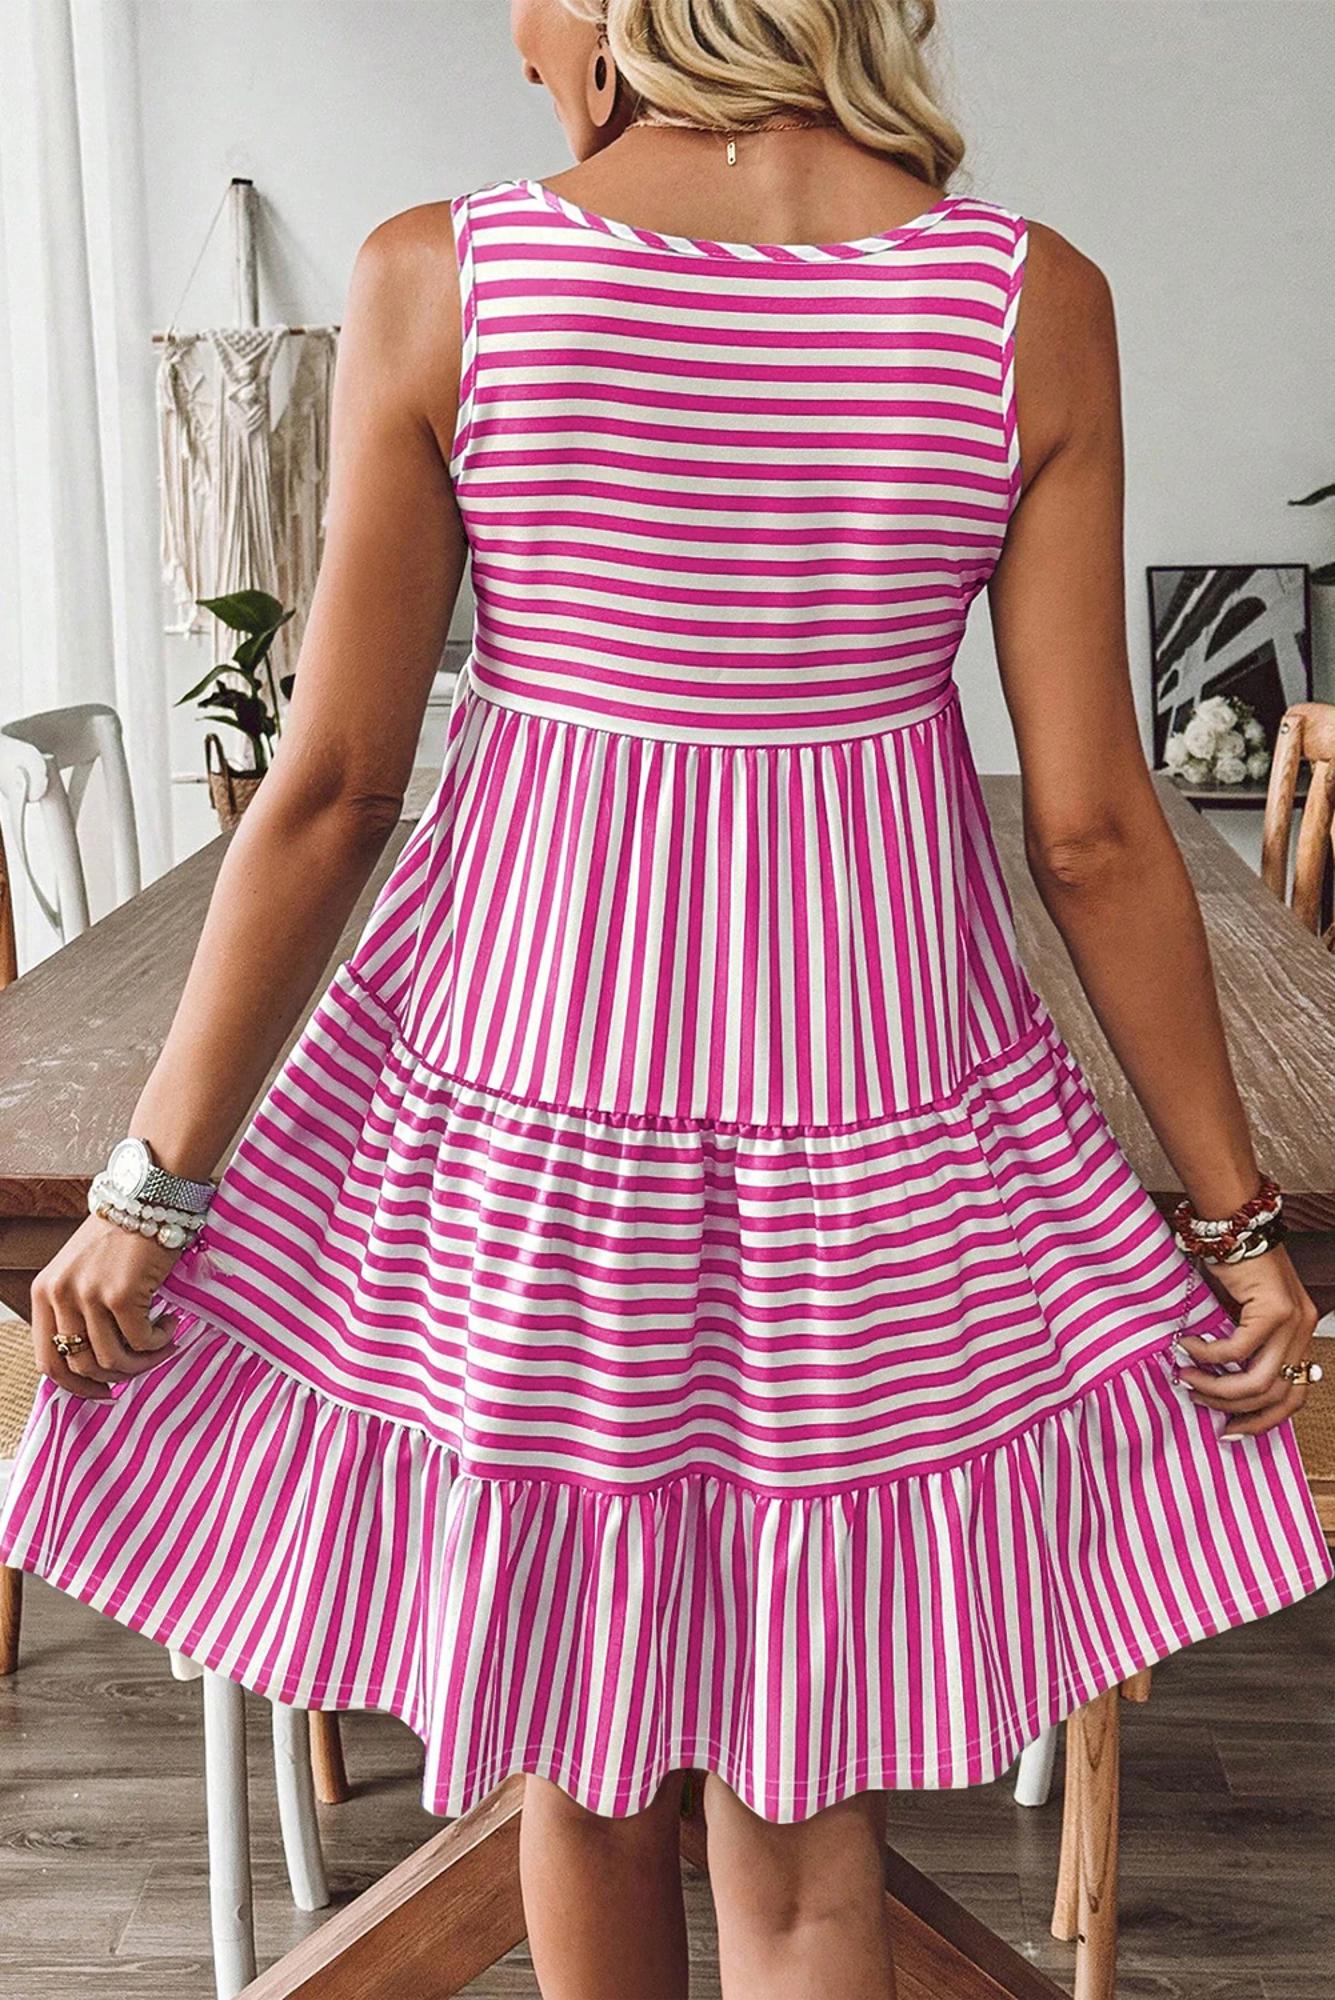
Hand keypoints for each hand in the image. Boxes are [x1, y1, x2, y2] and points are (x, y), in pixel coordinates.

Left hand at [30, 1213, 185, 1400]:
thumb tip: (96, 1364)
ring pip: (113, 1359)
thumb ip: (78, 1312)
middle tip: (144, 1363)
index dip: (77, 1387)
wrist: (147, 1199)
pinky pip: (142, 1340)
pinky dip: (160, 1340)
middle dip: (118, 1375)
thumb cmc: (121, 1236)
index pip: (48, 1362)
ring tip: (163, 1343)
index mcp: (44, 1293)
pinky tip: (171, 1323)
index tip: (104, 1392)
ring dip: (145, 1360)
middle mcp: (60, 1295)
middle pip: (82, 1366)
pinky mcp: (120, 1293)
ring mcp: (89, 1294)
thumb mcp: (82, 1272)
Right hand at [1175, 1240, 1320, 1438]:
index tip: (1231, 1430)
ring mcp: (1293, 1321)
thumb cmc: (1232, 1264)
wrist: (1234, 1223)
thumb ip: (1240, 1346)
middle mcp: (1303, 1331)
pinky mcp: (1274, 1309)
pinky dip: (1208, 1354)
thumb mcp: (1241, 1314)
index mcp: (1300, 1336)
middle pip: (1275, 1395)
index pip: (1294, 1397)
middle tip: (1198, 1402)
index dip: (1263, 1421)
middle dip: (1232, 1407)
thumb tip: (1215, 1387)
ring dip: (1216, 1387)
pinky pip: (1237, 1350)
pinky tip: (1187, 1345)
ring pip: (1257, 1380)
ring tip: (1187, 1377)